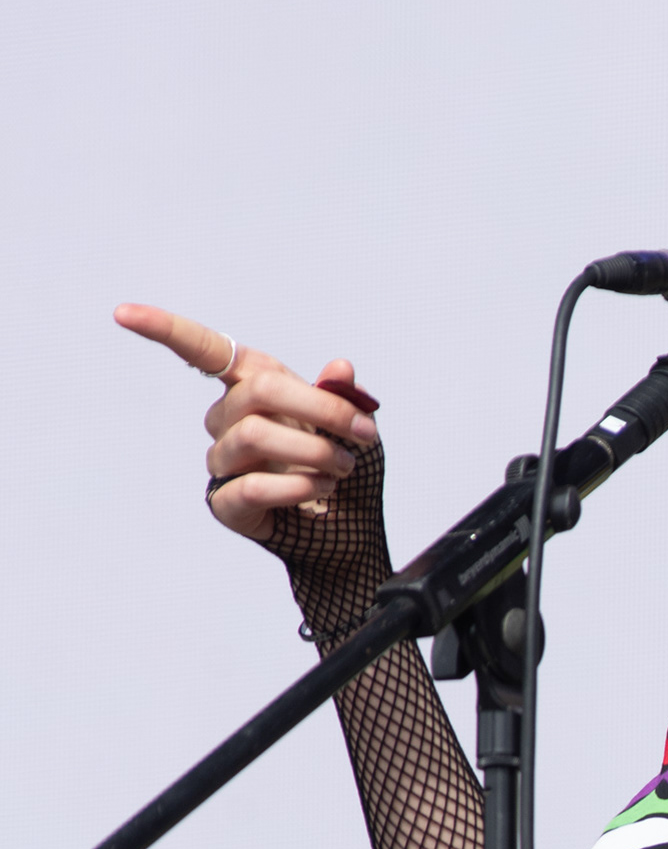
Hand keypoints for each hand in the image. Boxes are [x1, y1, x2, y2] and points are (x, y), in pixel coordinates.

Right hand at [113, 302, 379, 543]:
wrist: (353, 535)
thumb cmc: (347, 471)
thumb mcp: (358, 428)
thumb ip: (345, 398)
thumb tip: (340, 368)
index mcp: (251, 386)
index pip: (204, 351)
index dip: (165, 329)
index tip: (123, 313)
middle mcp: (226, 420)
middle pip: (257, 392)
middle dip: (321, 409)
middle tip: (362, 435)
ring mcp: (222, 462)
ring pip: (254, 437)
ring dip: (314, 451)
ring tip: (342, 468)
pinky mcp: (225, 505)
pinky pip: (251, 487)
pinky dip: (295, 486)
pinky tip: (318, 491)